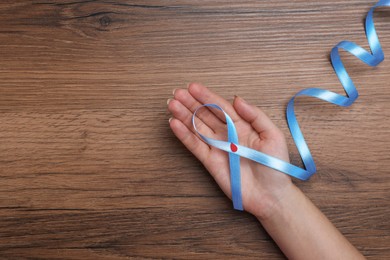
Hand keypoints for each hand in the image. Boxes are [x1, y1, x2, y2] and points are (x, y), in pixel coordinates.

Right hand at [168, 83, 292, 217]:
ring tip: (171, 104)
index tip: (193, 87)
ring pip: (197, 127)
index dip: (207, 96)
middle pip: (206, 115)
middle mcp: (227, 134)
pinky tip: (174, 124)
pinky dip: (184, 135)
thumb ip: (255, 116)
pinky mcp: (210, 161)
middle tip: (177, 92)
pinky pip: (195, 146)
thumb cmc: (275, 166)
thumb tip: (237, 99)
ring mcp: (217, 147)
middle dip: (191, 103)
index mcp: (242, 125)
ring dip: (184, 116)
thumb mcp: (272, 136)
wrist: (270, 196)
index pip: (221, 107)